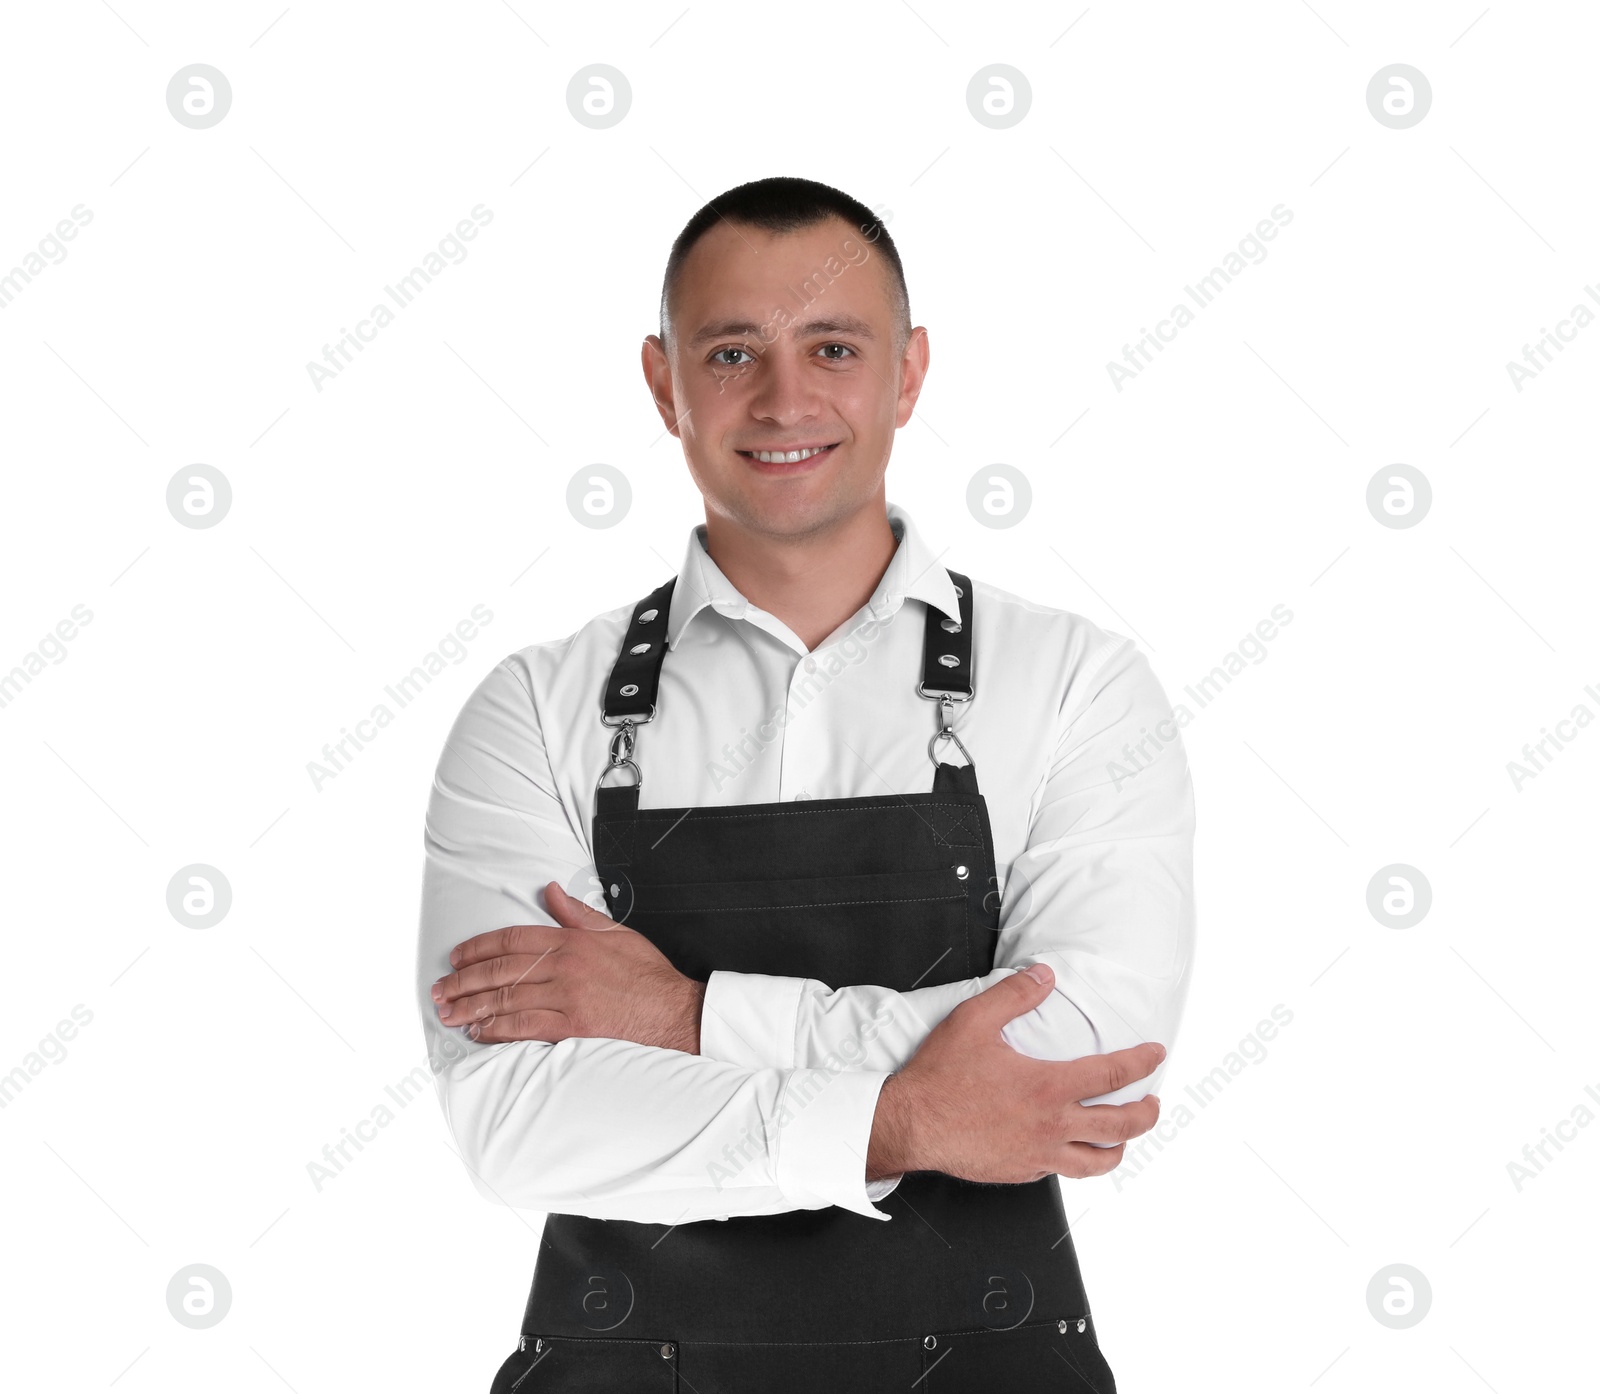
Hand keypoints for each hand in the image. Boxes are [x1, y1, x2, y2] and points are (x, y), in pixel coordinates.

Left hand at [432, 882, 705, 1052]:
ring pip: (506, 999)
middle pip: (501, 970)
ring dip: (471, 1006)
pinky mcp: (571, 1026)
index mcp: (572, 940)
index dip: (479, 947)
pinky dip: (496, 1029)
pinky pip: (523, 1026)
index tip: (458, 957)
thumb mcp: (616, 932)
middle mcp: (564, 966)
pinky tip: (479, 1031)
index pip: (513, 938)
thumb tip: (551, 890)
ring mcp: (566, 997)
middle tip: (441, 989)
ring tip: (449, 1013)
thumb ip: (578, 913)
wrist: (674, 1011)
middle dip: (464, 979)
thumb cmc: (646, 974)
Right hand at [867, 963, 1162, 1183]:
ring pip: (1098, 1162)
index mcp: (1048, 1086)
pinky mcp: (1022, 1172)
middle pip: (1120, 1126)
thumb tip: (1044, 976)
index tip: (1155, 1054)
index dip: (1141, 1062)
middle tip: (1153, 1103)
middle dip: (1146, 1114)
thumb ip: (1014, 995)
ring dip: (1120, 1147)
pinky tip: (1072, 1149)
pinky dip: (1078, 1160)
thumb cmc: (940, 1076)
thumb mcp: (974, 1020)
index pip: (1113, 1074)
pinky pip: (1063, 1171)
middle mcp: (1052, 1125)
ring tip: (1124, 1137)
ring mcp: (1038, 1154)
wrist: (911, 1124)